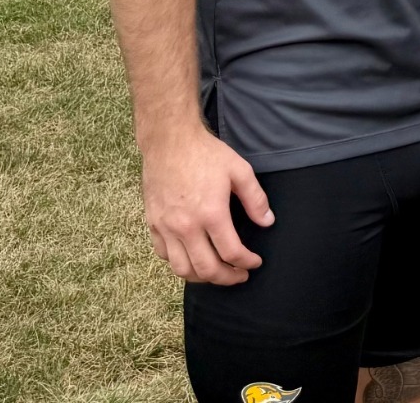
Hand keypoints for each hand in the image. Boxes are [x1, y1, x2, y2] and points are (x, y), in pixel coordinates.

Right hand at [140, 127, 272, 285]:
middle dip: (227, 278)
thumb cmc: (206, 154)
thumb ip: (256, 199)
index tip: (255, 263)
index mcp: (211, 214)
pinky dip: (178, 263)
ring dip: (201, 277)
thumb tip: (267, 222)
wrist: (169, 141)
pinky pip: (163, 255)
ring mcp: (165, 227)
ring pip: (181, 269)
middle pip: (206, 269)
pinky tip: (192, 258)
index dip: (247, 263)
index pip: (231, 253)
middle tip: (240, 276)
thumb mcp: (240, 171)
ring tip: (217, 273)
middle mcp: (185, 226)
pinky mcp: (152, 223)